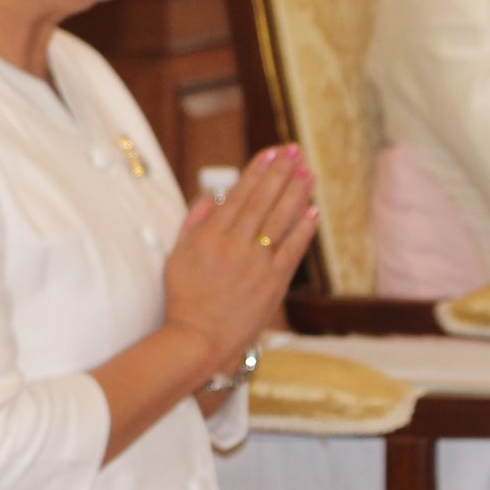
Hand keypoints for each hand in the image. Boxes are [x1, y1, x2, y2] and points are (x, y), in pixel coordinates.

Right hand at [160, 146, 318, 373]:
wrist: (198, 339)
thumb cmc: (184, 300)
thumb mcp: (176, 258)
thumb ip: (192, 225)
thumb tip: (209, 199)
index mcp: (211, 236)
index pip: (240, 195)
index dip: (258, 171)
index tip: (271, 153)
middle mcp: (235, 245)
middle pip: (264, 200)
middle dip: (281, 172)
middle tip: (295, 151)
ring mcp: (257, 263)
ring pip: (281, 220)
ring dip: (297, 193)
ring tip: (308, 172)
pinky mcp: (273, 283)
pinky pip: (292, 250)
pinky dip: (304, 230)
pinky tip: (314, 211)